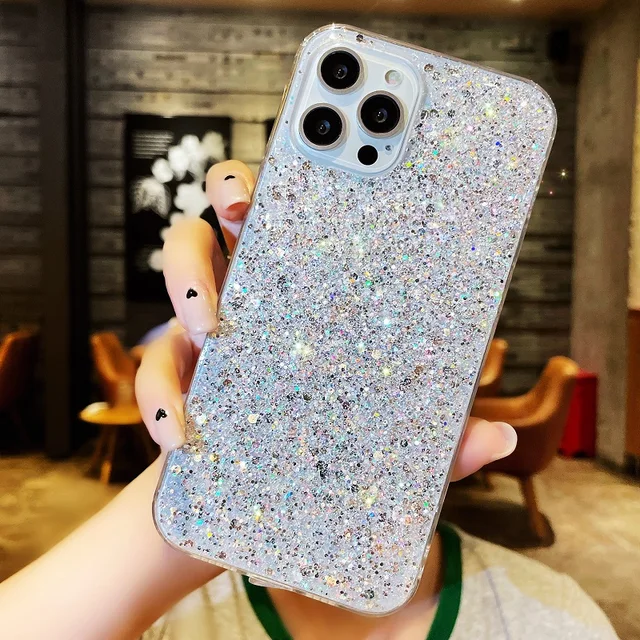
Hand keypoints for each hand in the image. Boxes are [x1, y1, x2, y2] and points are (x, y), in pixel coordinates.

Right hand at [135, 160, 516, 480]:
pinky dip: (160, 394)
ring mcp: (206, 334)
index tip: (307, 153)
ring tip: (210, 328)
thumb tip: (498, 438)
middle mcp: (250, 295)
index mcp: (303, 287)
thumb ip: (436, 434)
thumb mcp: (391, 435)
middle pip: (224, 216)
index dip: (291, 174)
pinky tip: (182, 429)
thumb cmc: (329, 442)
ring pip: (177, 270)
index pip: (293, 212)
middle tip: (245, 209)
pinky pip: (152, 371)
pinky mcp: (175, 383)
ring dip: (184, 283)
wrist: (261, 495)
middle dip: (231, 192)